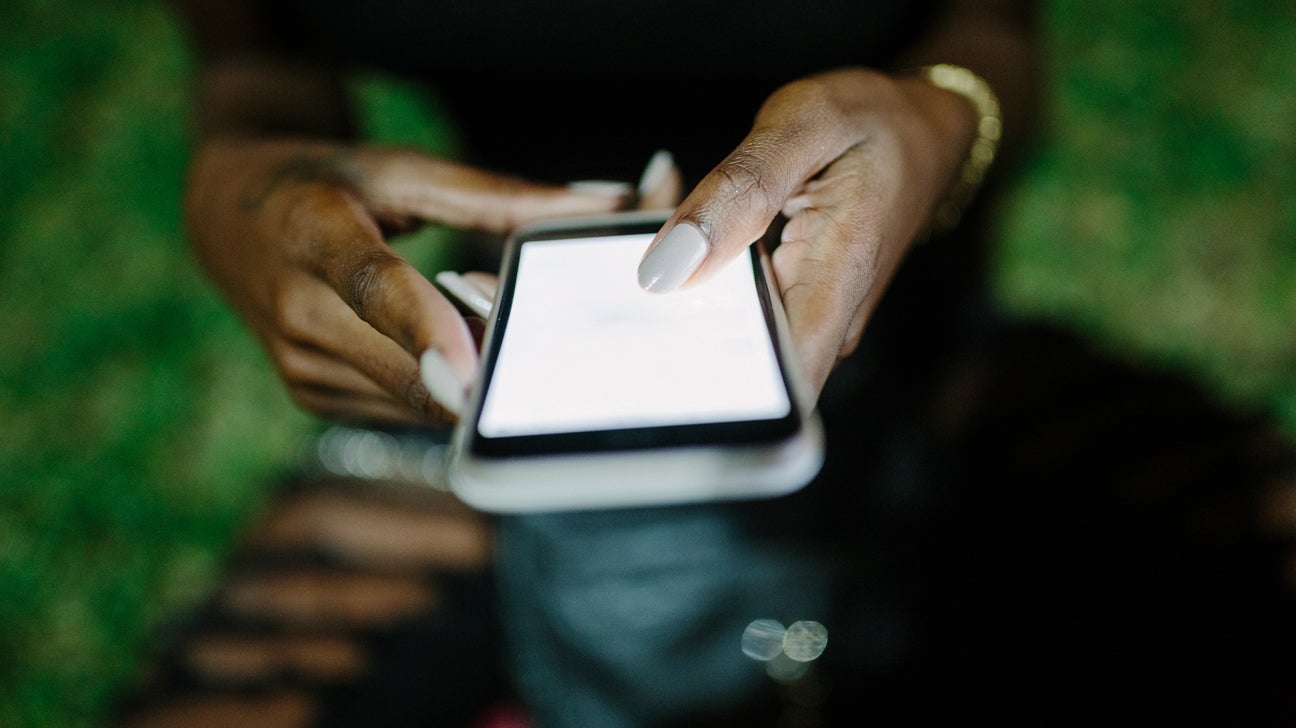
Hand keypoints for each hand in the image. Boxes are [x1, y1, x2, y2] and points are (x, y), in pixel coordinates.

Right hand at [185, 139, 629, 424]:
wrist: (225, 217)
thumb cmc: (326, 182)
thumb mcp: (403, 169)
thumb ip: (500, 196)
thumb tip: (603, 206)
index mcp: (311, 233)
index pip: (372, 287)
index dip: (424, 329)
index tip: (471, 366)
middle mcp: (295, 312)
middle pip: (406, 365)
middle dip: (486, 370)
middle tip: (552, 356)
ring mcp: (300, 367)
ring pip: (413, 399)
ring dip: (469, 382)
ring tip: (502, 341)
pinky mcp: (311, 398)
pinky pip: (399, 409)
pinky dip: (441, 389)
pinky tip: (462, 357)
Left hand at [636, 68, 978, 400]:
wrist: (923, 131)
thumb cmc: (875, 123)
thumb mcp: (804, 125)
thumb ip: (736, 192)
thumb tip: (667, 267)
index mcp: (834, 287)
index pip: (772, 396)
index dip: (703, 395)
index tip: (644, 354)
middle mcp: (824, 325)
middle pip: (730, 372)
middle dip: (664, 330)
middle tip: (619, 254)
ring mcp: (808, 323)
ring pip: (722, 344)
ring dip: (673, 303)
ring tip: (644, 234)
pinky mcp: (791, 311)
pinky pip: (730, 317)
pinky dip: (691, 282)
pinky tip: (677, 239)